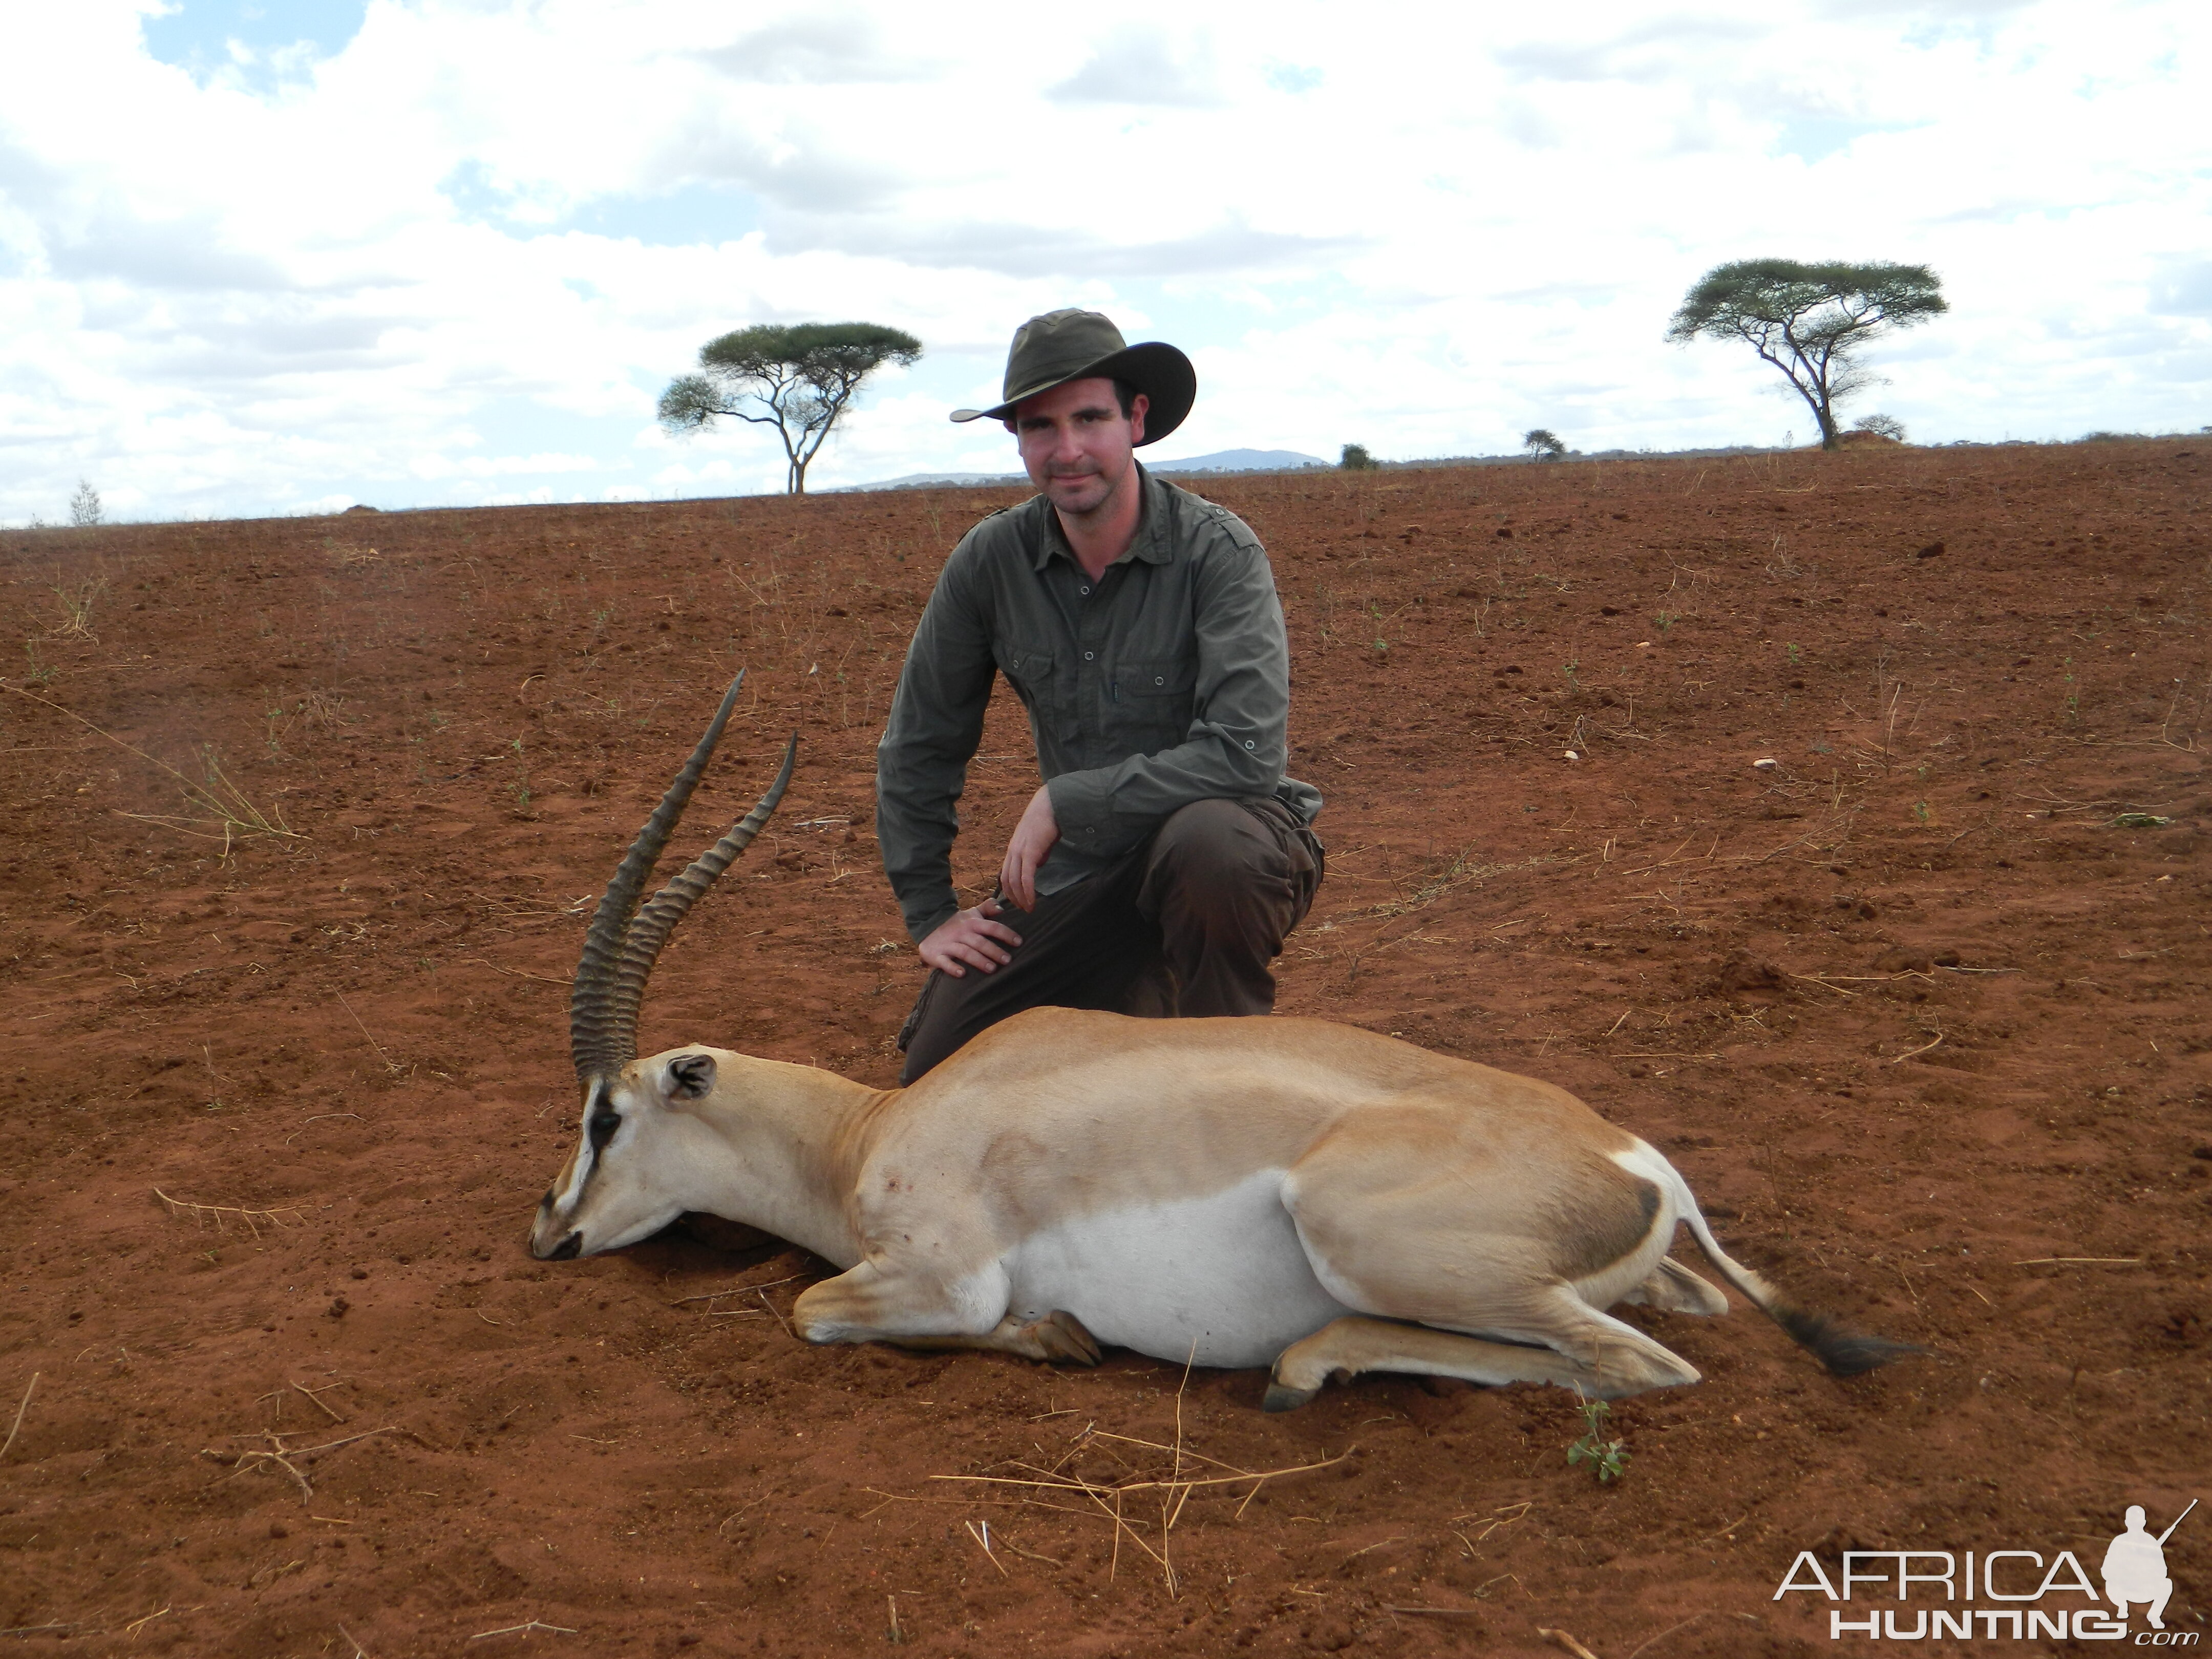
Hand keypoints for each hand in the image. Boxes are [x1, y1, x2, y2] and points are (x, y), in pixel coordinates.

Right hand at [917, 899, 1022, 977]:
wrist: (927, 927)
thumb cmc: (956, 924)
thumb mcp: (971, 914)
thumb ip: (987, 909)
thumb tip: (1002, 908)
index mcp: (972, 923)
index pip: (992, 927)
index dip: (1006, 934)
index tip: (1019, 942)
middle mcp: (961, 933)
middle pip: (980, 942)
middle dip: (994, 951)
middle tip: (1008, 960)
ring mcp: (948, 944)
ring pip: (965, 952)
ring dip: (979, 960)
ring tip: (992, 969)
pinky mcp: (936, 955)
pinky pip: (944, 962)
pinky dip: (953, 968)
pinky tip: (962, 974)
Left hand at [999, 785, 1060, 910]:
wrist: (1051, 806)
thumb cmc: (1047, 821)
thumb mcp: (1039, 842)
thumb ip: (1037, 854)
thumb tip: (1038, 865)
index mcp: (1013, 849)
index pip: (1005, 874)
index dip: (1010, 890)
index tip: (1018, 901)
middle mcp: (1013, 851)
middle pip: (1006, 881)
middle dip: (1014, 898)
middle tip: (1023, 909)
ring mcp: (1019, 852)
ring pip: (1014, 881)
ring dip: (1021, 898)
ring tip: (1028, 909)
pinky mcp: (1030, 852)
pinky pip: (1026, 877)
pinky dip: (1028, 892)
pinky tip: (1032, 901)